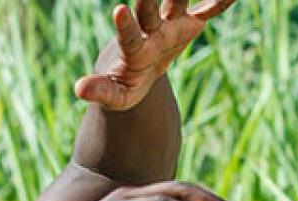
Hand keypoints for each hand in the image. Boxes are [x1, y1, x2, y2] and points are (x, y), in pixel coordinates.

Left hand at [74, 0, 240, 111]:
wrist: (139, 68)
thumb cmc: (125, 84)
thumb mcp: (115, 95)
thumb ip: (101, 92)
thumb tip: (78, 89)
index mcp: (134, 50)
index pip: (128, 36)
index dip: (124, 25)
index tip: (118, 10)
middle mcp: (150, 31)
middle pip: (149, 11)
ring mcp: (169, 26)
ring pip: (177, 3)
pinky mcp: (187, 25)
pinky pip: (207, 12)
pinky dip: (218, 3)